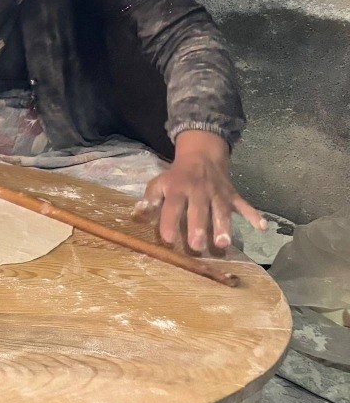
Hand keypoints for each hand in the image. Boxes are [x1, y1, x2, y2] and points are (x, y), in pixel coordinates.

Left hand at [139, 130, 265, 253]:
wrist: (201, 155)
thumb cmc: (176, 176)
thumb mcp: (159, 183)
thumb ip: (150, 199)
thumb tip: (139, 214)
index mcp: (178, 189)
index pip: (172, 206)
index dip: (169, 221)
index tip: (167, 239)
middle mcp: (199, 191)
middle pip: (199, 210)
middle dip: (198, 227)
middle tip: (197, 246)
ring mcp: (218, 193)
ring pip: (221, 211)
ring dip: (223, 227)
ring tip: (223, 244)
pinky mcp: (233, 195)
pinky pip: (244, 204)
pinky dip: (254, 215)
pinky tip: (262, 226)